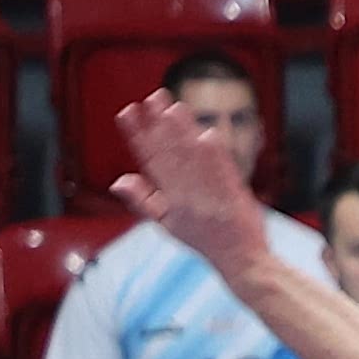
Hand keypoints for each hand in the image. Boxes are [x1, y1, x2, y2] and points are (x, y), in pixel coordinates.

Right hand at [110, 89, 275, 280]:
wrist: (240, 261)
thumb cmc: (203, 240)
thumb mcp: (166, 225)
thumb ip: (141, 201)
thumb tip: (118, 180)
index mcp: (169, 200)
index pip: (149, 160)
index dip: (136, 135)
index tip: (127, 112)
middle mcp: (187, 197)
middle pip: (170, 154)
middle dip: (159, 124)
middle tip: (152, 97)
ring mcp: (211, 196)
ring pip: (194, 160)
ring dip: (183, 133)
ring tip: (174, 106)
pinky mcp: (234, 196)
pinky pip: (223, 172)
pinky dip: (215, 155)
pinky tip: (207, 134)